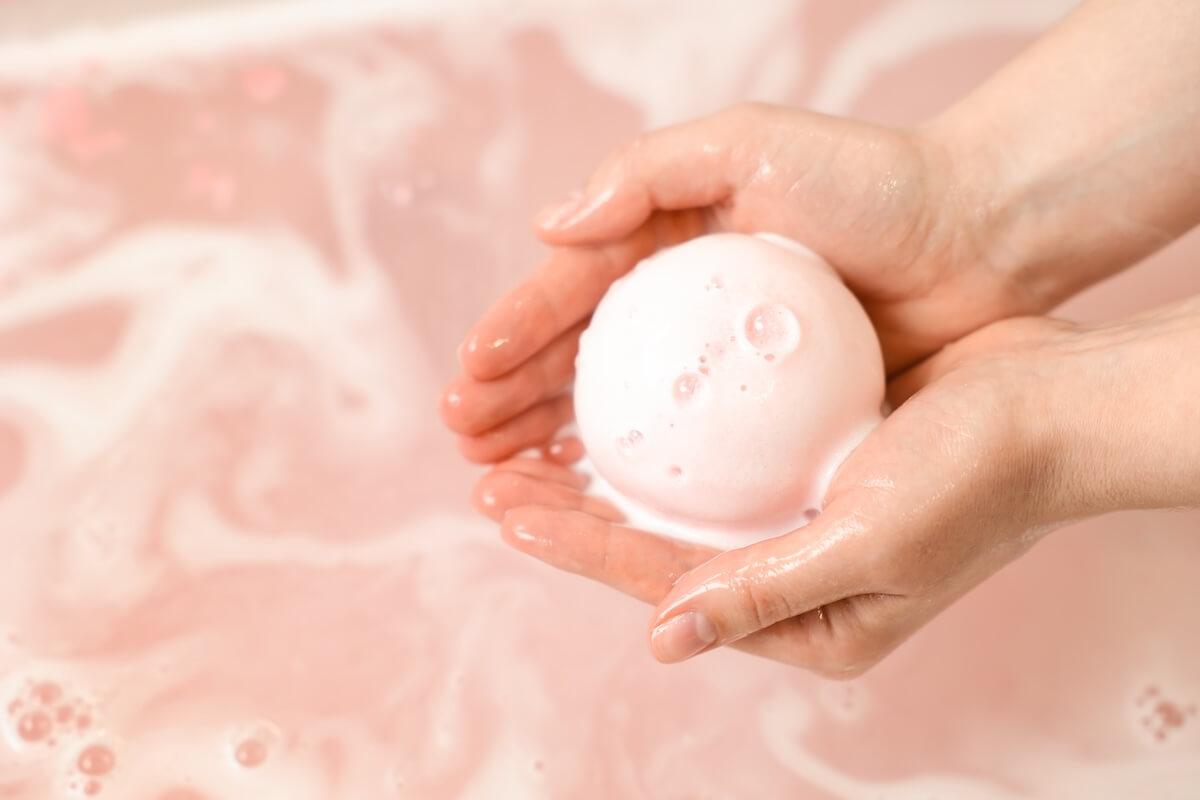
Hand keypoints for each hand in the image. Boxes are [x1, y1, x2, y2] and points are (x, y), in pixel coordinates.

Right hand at [441, 103, 1025, 462]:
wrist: (979, 237)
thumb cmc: (872, 180)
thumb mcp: (753, 144)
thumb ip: (645, 172)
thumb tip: (547, 226)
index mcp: (667, 242)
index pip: (571, 291)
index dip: (512, 333)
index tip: (466, 380)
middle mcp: (684, 308)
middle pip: (579, 359)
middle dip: (512, 399)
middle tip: (467, 443)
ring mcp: (723, 367)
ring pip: (620, 412)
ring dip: (554, 443)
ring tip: (505, 478)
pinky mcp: (767, 416)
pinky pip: (687, 451)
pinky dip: (634, 474)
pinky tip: (590, 498)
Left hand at [475, 303, 1199, 675]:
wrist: (1054, 406)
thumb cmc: (981, 483)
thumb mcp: (872, 549)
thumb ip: (763, 594)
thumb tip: (662, 639)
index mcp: (807, 620)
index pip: (665, 582)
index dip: (581, 545)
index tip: (506, 506)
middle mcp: (791, 576)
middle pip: (656, 545)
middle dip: (572, 514)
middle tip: (491, 476)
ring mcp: (795, 519)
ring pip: (676, 499)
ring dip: (603, 471)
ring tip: (525, 447)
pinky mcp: (805, 464)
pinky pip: (715, 455)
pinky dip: (660, 435)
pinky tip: (612, 405)